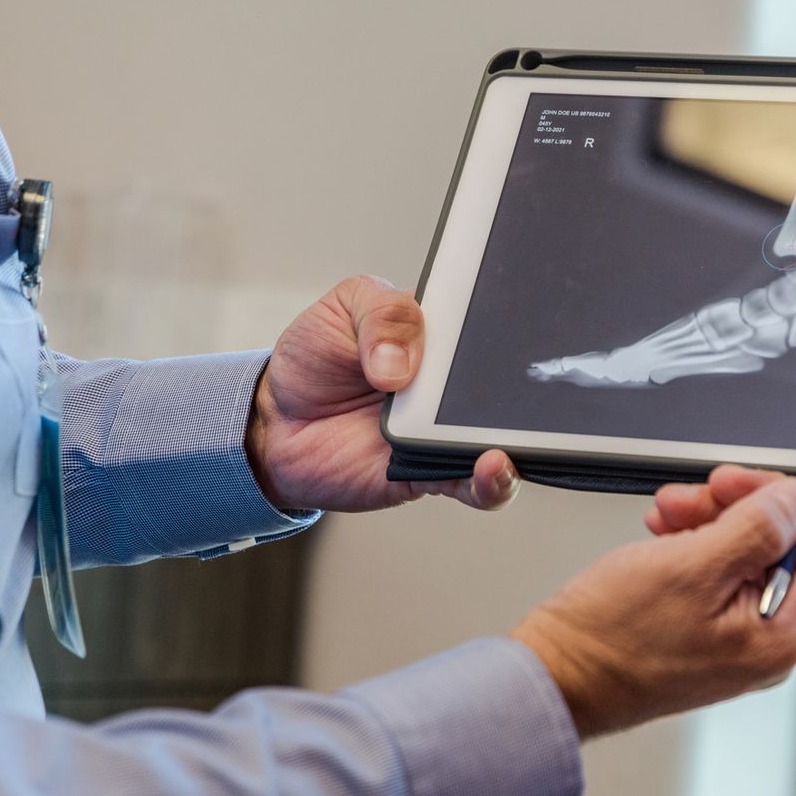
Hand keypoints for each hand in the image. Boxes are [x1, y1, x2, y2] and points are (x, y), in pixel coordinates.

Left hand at [245, 275, 518, 512]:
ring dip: (515, 438)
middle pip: (506, 384)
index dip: (512, 325)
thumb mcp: (343, 310)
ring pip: (503, 437)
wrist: (275, 425)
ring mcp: (446, 430)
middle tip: (502, 386)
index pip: (493, 325)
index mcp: (442, 334)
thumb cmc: (315, 360)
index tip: (520, 327)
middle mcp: (453, 384)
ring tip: (502, 437)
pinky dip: (494, 482)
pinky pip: (476, 485)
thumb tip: (404, 365)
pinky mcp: (433, 473)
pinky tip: (493, 468)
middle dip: (517, 386)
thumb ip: (384, 316)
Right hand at [512, 434, 795, 739]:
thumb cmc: (611, 639)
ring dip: (715, 513)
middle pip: (790, 540)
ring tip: (671, 510)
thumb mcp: (691, 566)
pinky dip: (697, 535)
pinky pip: (721, 562)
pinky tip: (667, 529)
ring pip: (751, 544)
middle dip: (752, 498)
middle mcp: (769, 638)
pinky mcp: (709, 625)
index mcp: (780, 633)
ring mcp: (739, 634)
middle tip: (715, 481)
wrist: (555, 678)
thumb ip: (757, 528)